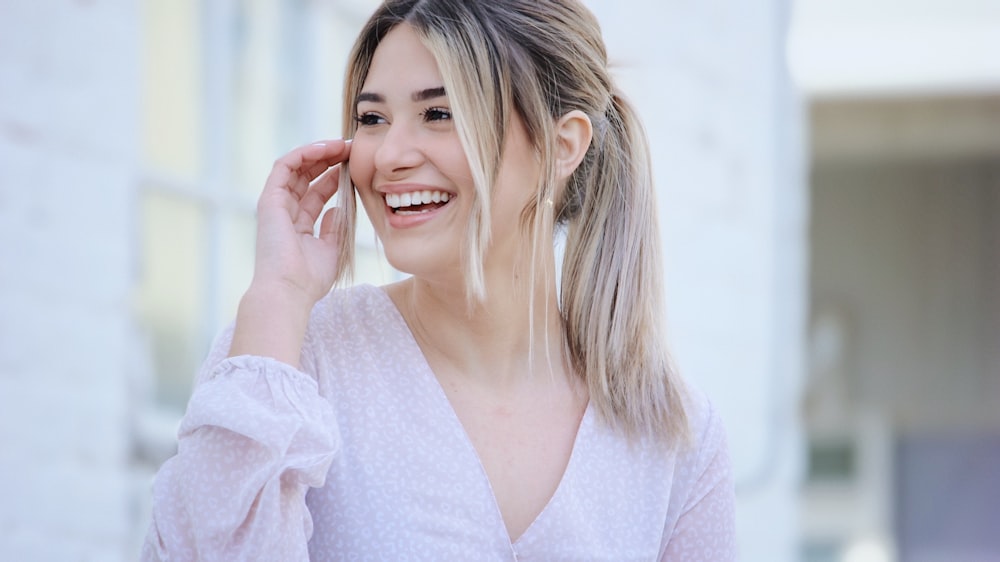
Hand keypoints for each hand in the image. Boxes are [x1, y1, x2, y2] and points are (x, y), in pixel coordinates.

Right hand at [250, 139, 351, 306]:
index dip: (335, 177)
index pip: (317, 193)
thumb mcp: (330, 250)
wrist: (289, 290)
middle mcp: (285, 212)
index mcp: (298, 225)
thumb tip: (337, 209)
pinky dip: (304, 154)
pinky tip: (325, 148)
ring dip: (319, 152)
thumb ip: (333, 228)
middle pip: (307, 177)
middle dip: (329, 160)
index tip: (356, 166)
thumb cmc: (309, 279)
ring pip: (296, 167)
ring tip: (342, 144)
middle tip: (352, 149)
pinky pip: (284, 166)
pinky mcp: (269, 200)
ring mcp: (275, 205)